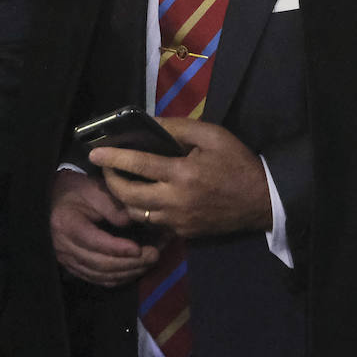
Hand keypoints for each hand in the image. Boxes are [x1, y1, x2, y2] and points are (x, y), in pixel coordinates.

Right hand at [49, 169, 160, 286]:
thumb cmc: (75, 191)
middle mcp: (64, 247)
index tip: (139, 249)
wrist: (51, 200)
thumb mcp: (93, 190)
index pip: (94, 242)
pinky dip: (116, 279)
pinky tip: (134, 271)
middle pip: (99, 263)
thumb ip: (111, 206)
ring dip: (126, 272)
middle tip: (154, 255)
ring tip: (149, 262)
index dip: (118, 249)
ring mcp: (67, 260)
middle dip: (129, 263)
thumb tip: (130, 222)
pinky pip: (95, 278)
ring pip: (99, 274)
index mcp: (68, 225)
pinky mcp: (72, 266)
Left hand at [89, 118, 270, 238]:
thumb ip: (180, 128)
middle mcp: (174, 200)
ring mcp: (177, 220)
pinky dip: (143, 210)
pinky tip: (145, 198)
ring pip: (136, 213)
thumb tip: (151, 123)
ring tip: (122, 183)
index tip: (94, 153)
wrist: (261, 200)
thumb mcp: (214, 136)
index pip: (138, 165)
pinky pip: (153, 223)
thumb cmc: (238, 163)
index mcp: (182, 173)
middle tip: (106, 169)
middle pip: (128, 194)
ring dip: (124, 198)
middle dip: (111, 180)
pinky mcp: (182, 233)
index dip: (113, 158)